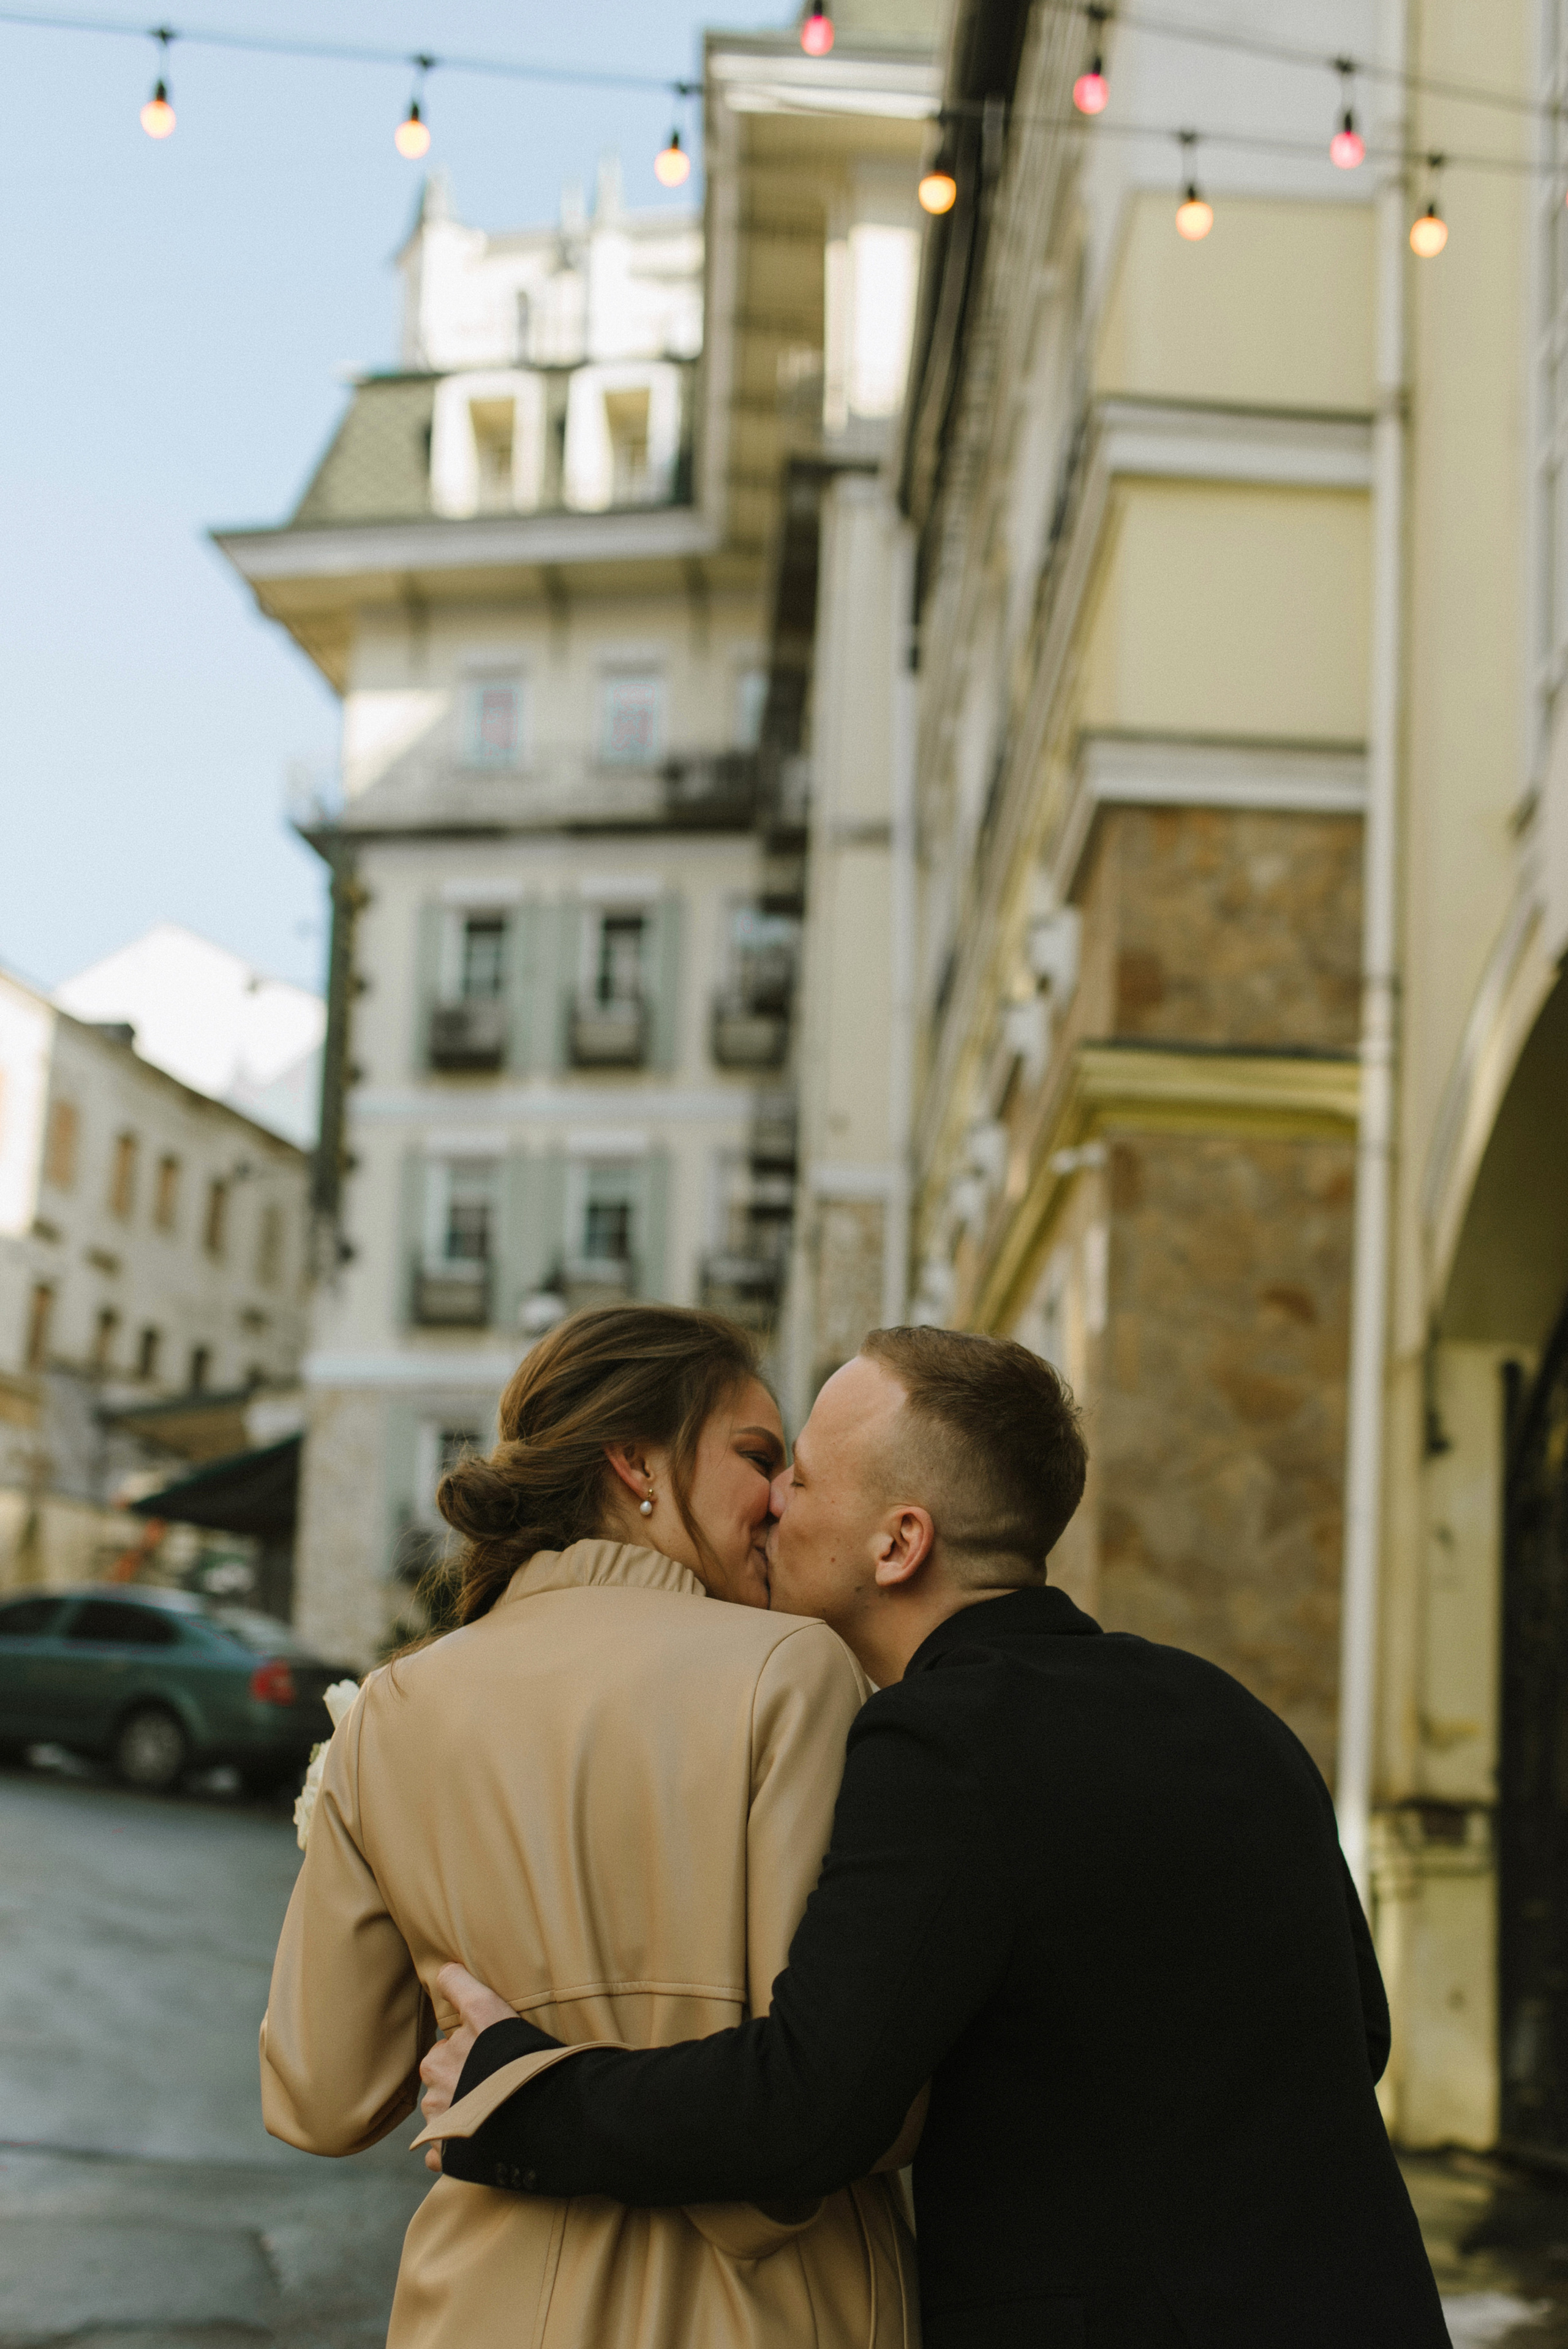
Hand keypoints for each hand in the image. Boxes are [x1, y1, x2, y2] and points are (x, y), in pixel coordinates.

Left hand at [418, 1962, 519, 2172]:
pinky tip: (485, 2138)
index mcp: (439, 2054)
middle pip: (446, 2074)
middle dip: (463, 2075)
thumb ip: (460, 1987)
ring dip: (463, 2107)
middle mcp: (435, 2087)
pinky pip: (445, 2147)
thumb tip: (441, 1971)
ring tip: (498, 2108)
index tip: (485, 2049)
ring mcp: (438, 2123)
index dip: (468, 2042)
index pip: (446, 2042)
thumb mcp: (489, 2009)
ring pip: (444, 2109)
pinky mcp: (445, 2153)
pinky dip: (459, 2145)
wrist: (541, 2117)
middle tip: (497, 2078)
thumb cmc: (519, 2059)